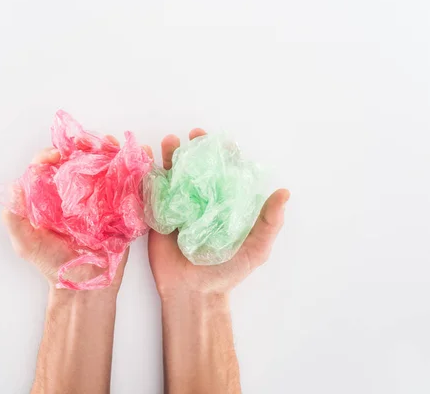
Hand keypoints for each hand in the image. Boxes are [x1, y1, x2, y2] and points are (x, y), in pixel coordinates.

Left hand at [1, 146, 128, 291]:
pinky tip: (140, 156)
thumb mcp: (26, 243)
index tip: (57, 155)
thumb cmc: (53, 266)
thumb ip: (15, 217)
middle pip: (82, 159)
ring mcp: (101, 199)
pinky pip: (130, 186)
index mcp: (53, 196)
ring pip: (107, 167)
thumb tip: (15, 186)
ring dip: (112, 151)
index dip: (52, 154)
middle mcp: (77, 193)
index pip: (51, 166)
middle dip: (87, 145)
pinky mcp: (122, 209)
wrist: (84, 287)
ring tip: (114, 144)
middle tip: (91, 141)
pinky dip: (137, 169)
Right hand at [148, 129, 289, 297]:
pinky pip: (151, 191)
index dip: (223, 155)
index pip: (224, 173)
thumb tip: (284, 193)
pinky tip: (145, 159)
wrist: (194, 293)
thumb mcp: (256, 249)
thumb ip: (269, 223)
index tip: (222, 142)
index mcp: (223, 205)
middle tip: (193, 136)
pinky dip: (147, 173)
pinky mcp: (156, 215)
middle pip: (195, 168)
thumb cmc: (227, 272)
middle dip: (194, 149)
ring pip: (172, 174)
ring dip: (169, 156)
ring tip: (168, 142)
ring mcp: (177, 206)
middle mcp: (200, 201)